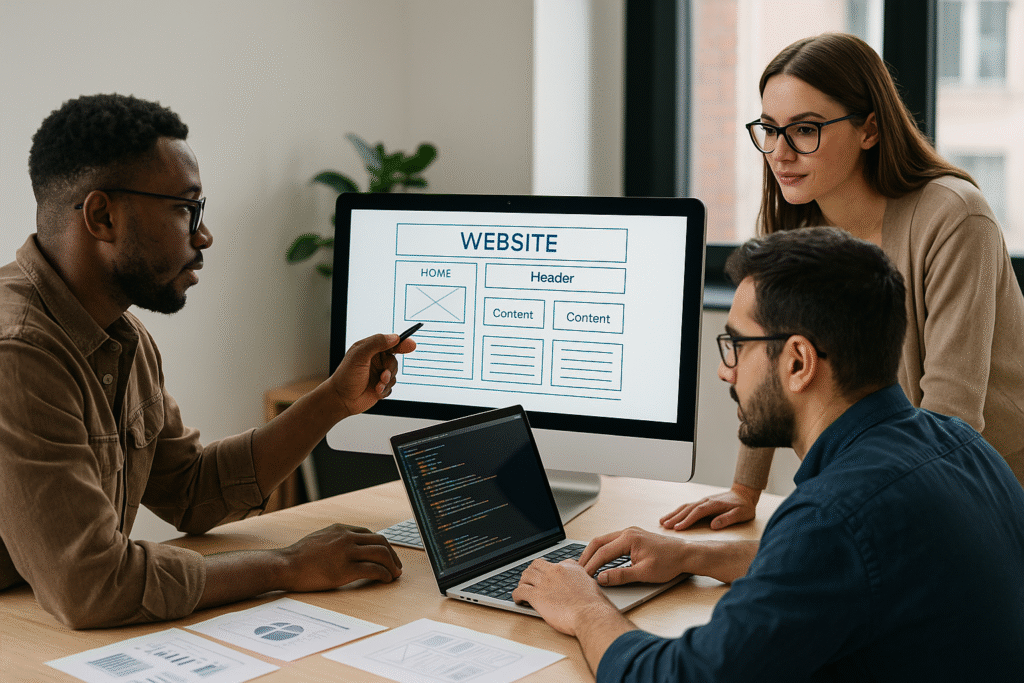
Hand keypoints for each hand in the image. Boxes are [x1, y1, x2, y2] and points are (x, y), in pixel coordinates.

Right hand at [279, 523, 402, 591]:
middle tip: (397, 566)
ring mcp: (346, 553)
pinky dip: (384, 574)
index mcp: (341, 529)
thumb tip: (350, 545)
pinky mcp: (345, 570)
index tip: (388, 555)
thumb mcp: (320, 538)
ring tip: (395, 574)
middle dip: (393, 554)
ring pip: (380, 554)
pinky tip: (386, 579)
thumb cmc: (300, 556)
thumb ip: (336, 539)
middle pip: (380, 541)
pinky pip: (373, 570)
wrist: (286, 565)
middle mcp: (346, 537)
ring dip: (392, 565)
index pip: (371, 534)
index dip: (383, 545)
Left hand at [329, 333, 415, 417]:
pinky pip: (392, 386)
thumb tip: (394, 338)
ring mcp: (378, 374)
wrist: (341, 399)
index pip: (389, 343)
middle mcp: (375, 361)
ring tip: (377, 385)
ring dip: (387, 381)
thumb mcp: (359, 355)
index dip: (401, 343)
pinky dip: (385, 389)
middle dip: (390, 369)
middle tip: (383, 375)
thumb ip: (376, 343)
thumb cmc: (345, 376)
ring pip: (394, 374)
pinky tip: (375, 391)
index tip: (411, 345)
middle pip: (394, 361)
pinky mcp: (380, 386)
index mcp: (370, 349)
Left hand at [512, 559, 616, 635]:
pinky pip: (519, 591)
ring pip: (525, 576)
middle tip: (529, 581)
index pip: (551, 563)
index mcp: (568, 567)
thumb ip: (580, 578)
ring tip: (523, 590)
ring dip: (522, 582)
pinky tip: (519, 600)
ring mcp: (544, 582)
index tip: (544, 576)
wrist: (590, 614)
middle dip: (531, 573)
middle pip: (535, 565)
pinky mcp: (536, 595)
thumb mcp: (590, 583)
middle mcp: (555, 571)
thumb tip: (578, 579)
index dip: (545, 570)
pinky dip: (516, 595)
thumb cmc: (593, 604)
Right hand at [579, 527, 689, 585]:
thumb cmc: (669, 562)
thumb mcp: (644, 573)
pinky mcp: (634, 537)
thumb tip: (603, 578)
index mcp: (629, 538)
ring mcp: (631, 533)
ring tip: (586, 564)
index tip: (584, 576)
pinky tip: (601, 559)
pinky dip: (603, 550)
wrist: (686, 554)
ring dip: (594, 552)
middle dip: (587, 556)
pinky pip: (613, 541)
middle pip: (599, 542)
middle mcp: (628, 532)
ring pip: (605, 540)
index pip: (603, 552)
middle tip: (578, 569)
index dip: (592, 565)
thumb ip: (621, 576)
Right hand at [659, 483, 759, 530]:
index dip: (687, 520)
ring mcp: (703, 501)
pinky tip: (672, 516)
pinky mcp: (702, 503)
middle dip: (675, 517)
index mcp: (714, 505)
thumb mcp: (741, 514)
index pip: (697, 512)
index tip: (678, 528)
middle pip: (687, 509)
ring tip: (663, 521)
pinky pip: (687, 506)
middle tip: (665, 525)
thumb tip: (713, 526)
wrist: (743, 494)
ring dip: (674, 514)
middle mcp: (706, 501)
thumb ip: (727, 519)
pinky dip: (678, 511)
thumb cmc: (744, 506)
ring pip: (685, 507)